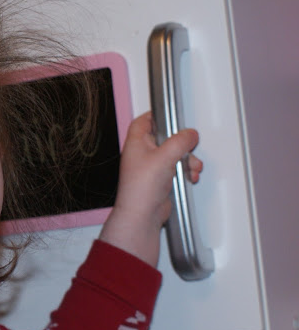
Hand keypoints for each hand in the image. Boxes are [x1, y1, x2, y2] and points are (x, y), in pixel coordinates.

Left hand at [98, 111, 201, 266]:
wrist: (142, 215)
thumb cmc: (141, 188)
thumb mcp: (164, 157)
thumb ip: (180, 142)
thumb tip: (190, 134)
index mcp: (136, 142)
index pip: (144, 121)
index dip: (156, 115)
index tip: (170, 114)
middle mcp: (142, 153)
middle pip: (164, 137)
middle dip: (181, 143)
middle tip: (189, 146)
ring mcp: (151, 167)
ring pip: (174, 154)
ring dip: (187, 160)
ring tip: (191, 167)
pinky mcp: (160, 179)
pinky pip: (177, 169)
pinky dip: (186, 171)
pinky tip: (190, 177)